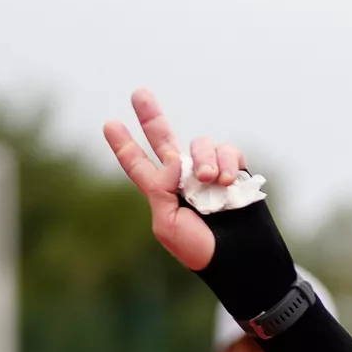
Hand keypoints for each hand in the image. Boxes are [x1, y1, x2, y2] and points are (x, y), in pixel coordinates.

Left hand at [101, 89, 243, 271]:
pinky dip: (226, 160)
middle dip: (150, 116)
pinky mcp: (237, 173)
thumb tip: (175, 159)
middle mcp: (184, 178)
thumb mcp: (167, 223)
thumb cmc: (201, 250)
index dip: (124, 146)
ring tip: (210, 179)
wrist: (241, 259)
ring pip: (201, 144)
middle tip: (139, 93)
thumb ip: (161, 186)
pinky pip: (228, 151)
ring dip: (204, 157)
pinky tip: (226, 179)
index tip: (110, 124)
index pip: (139, 165)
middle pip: (164, 139)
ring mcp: (210, 173)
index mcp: (162, 193)